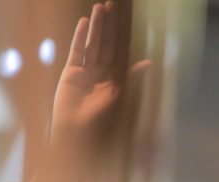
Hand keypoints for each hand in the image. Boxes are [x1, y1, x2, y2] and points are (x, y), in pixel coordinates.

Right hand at [50, 1, 149, 139]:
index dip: (121, 33)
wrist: (77, 132)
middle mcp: (100, 73)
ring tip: (99, 8)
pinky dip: (79, 37)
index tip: (124, 15)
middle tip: (111, 4)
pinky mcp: (70, 74)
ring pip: (92, 44)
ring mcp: (85, 72)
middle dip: (108, 24)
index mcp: (114, 77)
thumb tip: (148, 62)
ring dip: (95, 26)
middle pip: (105, 43)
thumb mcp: (119, 96)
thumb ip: (132, 77)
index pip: (119, 50)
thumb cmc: (100, 120)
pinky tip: (83, 23)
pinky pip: (76, 52)